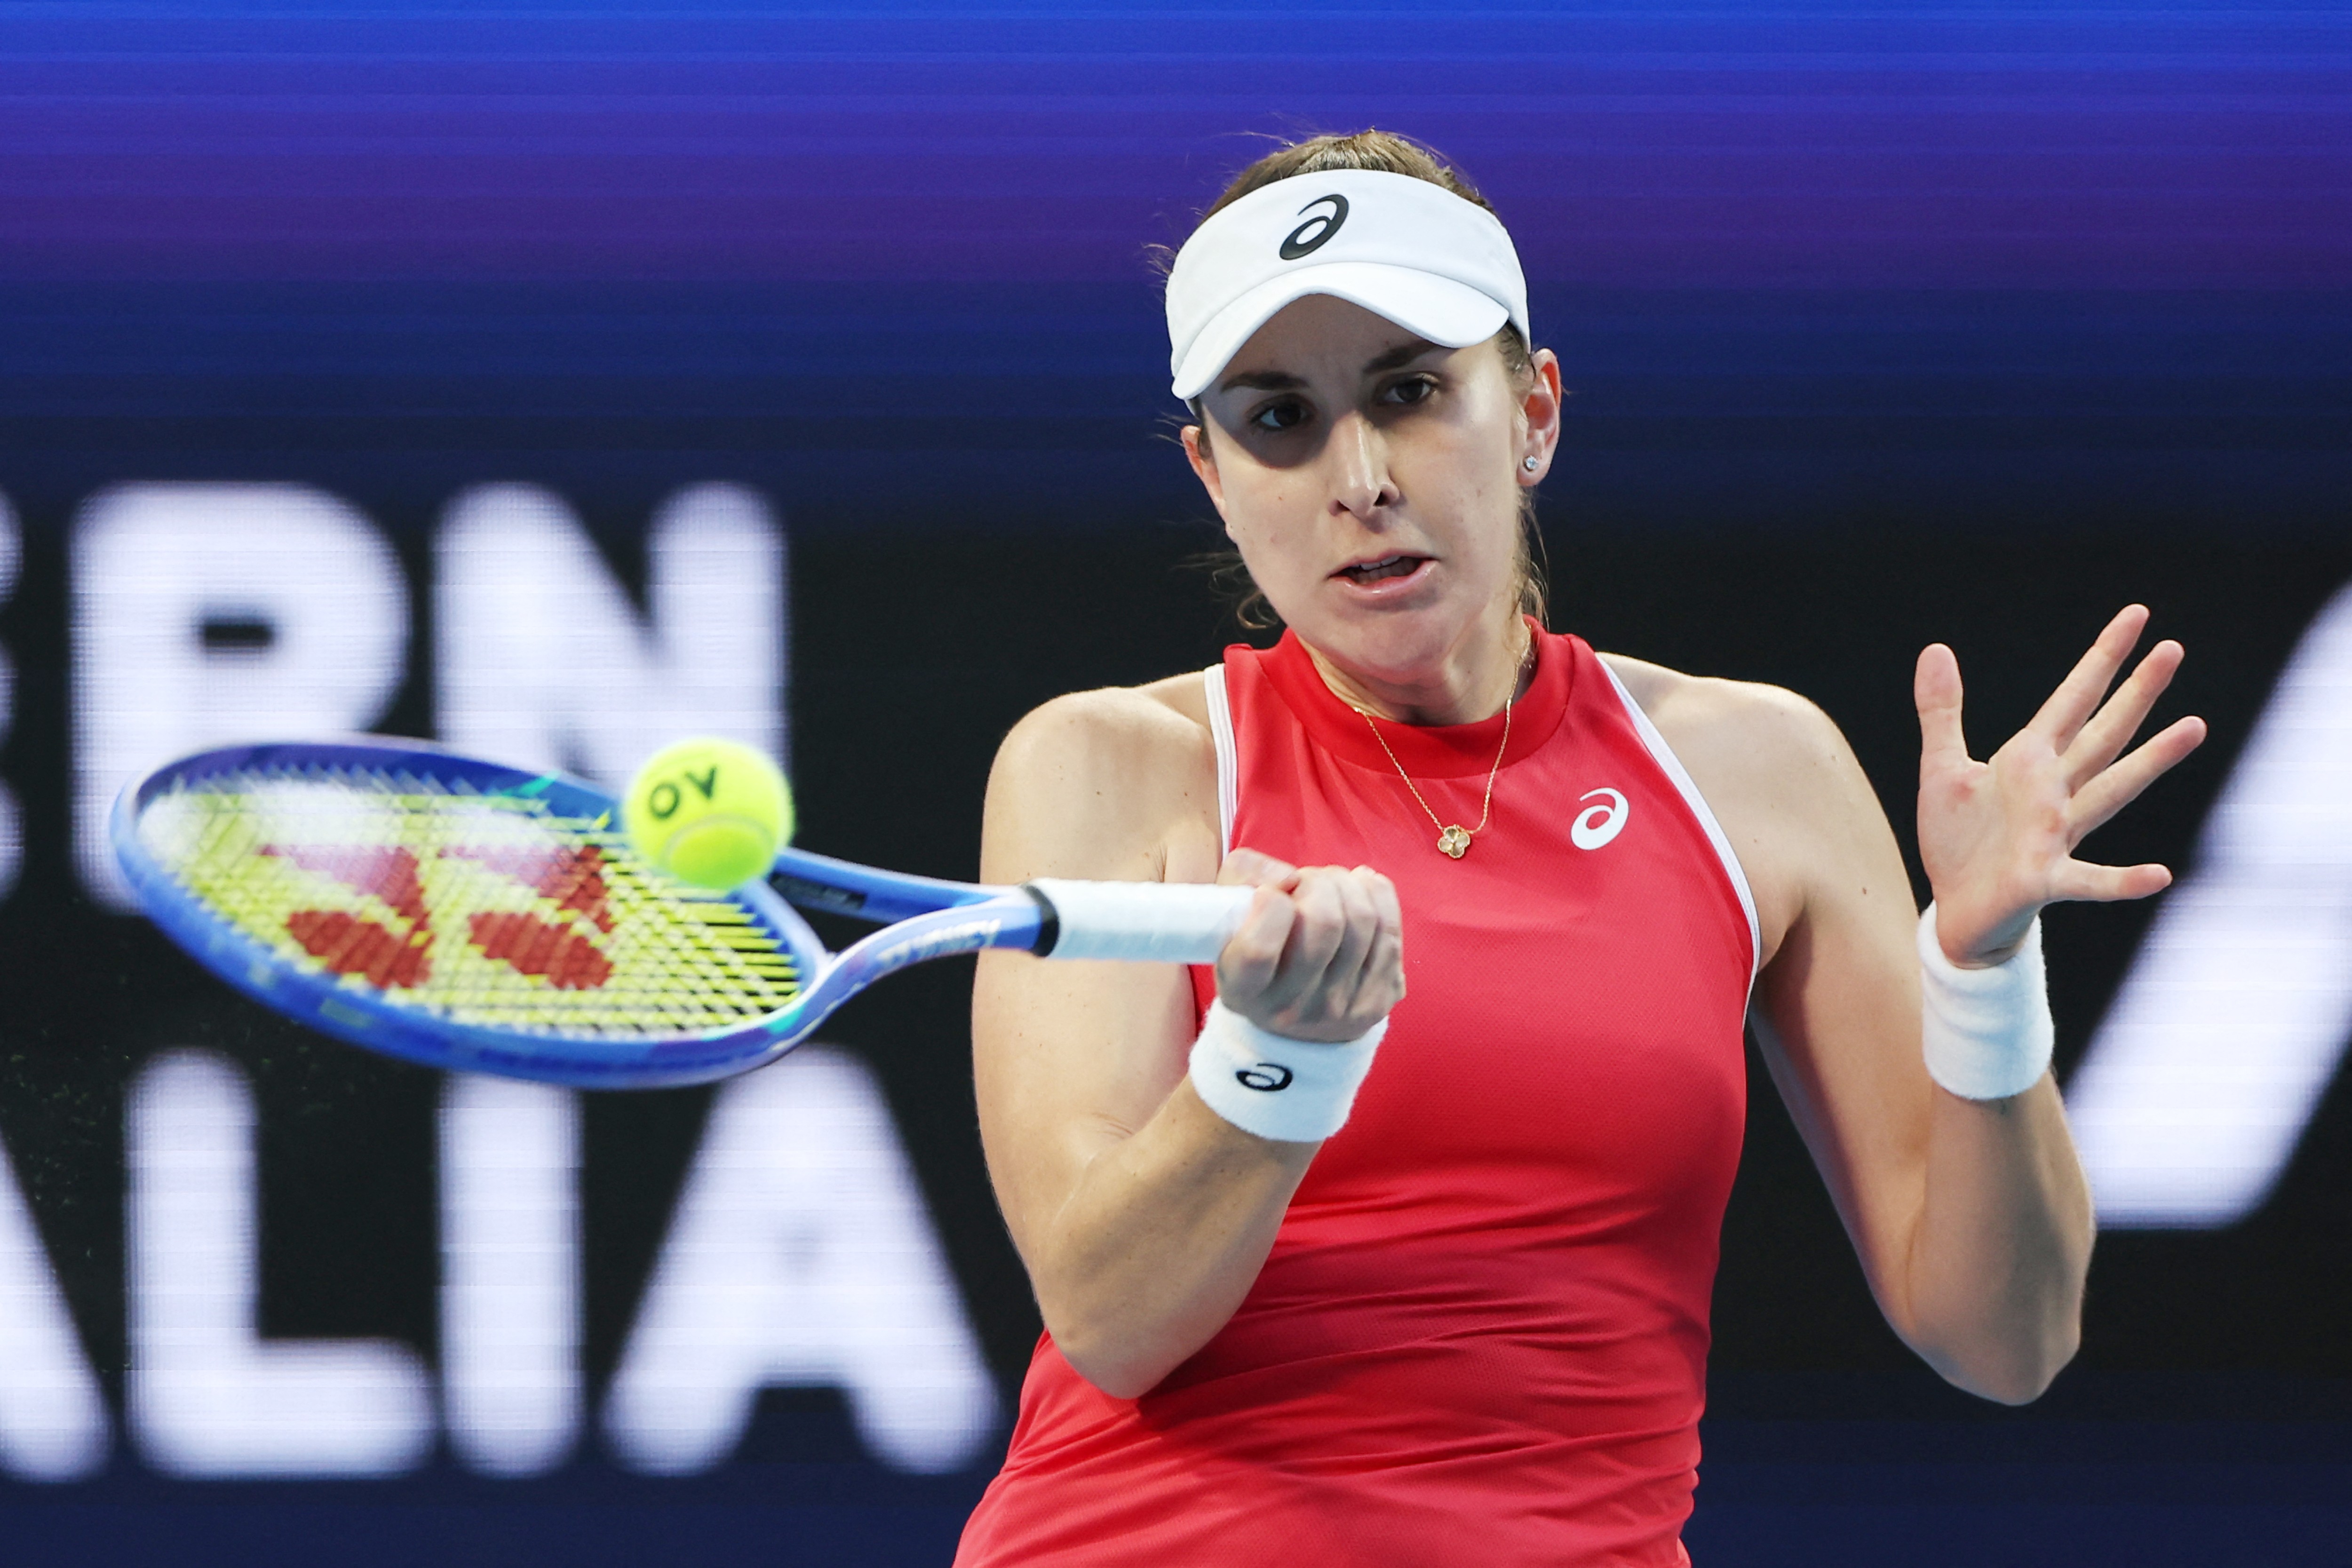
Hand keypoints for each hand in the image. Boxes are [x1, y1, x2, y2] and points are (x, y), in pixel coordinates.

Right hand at [1212, 848, 1404, 1040]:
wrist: (1292, 1020)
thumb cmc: (1254, 951)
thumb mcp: (1226, 919)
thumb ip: (1242, 877)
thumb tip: (1289, 875)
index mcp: (1244, 991)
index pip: (1259, 949)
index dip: (1270, 903)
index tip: (1268, 892)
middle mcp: (1293, 1008)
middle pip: (1324, 922)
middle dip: (1316, 882)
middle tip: (1303, 882)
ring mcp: (1342, 1008)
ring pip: (1363, 919)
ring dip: (1346, 883)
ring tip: (1329, 885)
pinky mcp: (1379, 998)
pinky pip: (1390, 927)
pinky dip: (1375, 893)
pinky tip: (1359, 889)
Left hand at [1916, 604, 2206, 966]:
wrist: (1957, 908)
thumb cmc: (1959, 840)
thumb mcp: (1943, 768)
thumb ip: (1942, 712)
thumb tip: (1935, 648)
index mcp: (2028, 761)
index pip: (2072, 700)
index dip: (2101, 658)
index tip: (2136, 616)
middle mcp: (2054, 792)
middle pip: (2103, 733)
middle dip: (2135, 692)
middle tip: (2175, 648)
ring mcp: (2055, 835)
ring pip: (2111, 791)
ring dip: (2151, 762)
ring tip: (2195, 727)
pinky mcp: (2044, 879)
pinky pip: (2090, 880)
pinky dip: (2122, 880)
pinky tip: (2160, 875)